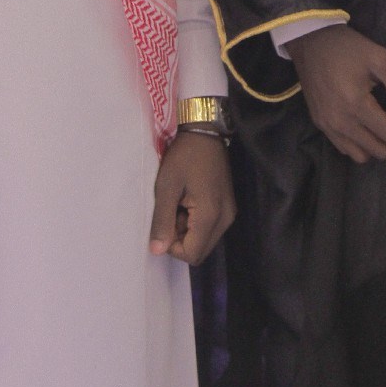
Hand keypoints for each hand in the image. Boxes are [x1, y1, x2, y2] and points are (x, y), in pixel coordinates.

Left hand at [149, 128, 235, 265]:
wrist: (205, 131)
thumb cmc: (184, 156)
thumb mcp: (166, 187)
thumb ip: (162, 221)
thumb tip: (156, 251)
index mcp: (211, 215)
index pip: (192, 254)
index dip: (173, 247)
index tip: (164, 223)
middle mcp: (225, 219)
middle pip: (200, 251)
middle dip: (181, 239)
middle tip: (172, 211)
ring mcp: (229, 213)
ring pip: (205, 240)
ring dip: (188, 230)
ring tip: (179, 203)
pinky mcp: (229, 207)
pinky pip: (210, 228)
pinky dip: (196, 222)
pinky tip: (188, 200)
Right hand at [289, 23, 385, 164]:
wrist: (310, 42)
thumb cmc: (348, 48)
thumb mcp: (380, 59)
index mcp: (356, 104)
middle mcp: (340, 122)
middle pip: (380, 151)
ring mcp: (328, 126)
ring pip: (362, 156)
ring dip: (379, 145)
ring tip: (384, 125)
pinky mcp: (320, 124)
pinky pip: (344, 149)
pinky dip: (360, 144)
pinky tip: (365, 125)